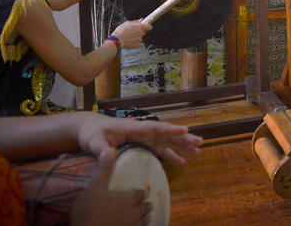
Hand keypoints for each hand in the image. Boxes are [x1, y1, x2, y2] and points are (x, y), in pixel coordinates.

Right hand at [70, 148, 152, 225]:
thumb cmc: (90, 212)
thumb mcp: (94, 187)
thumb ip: (104, 169)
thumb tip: (111, 149)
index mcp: (128, 198)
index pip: (141, 194)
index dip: (142, 193)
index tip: (144, 193)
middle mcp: (134, 213)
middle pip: (145, 207)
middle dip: (146, 205)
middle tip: (147, 204)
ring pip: (144, 221)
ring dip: (145, 217)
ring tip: (145, 217)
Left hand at [76, 113, 201, 165]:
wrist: (90, 130)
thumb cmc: (92, 134)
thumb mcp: (93, 141)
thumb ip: (101, 149)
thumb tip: (109, 155)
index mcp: (134, 128)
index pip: (155, 128)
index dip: (170, 129)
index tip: (185, 129)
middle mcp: (143, 132)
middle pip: (166, 134)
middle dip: (183, 138)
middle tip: (199, 142)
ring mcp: (144, 138)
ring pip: (167, 141)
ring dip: (182, 146)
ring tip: (198, 152)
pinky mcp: (143, 145)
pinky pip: (160, 150)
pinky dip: (171, 155)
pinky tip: (182, 161)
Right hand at [111, 20, 151, 48]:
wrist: (117, 40)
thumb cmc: (120, 31)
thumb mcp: (127, 23)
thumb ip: (135, 22)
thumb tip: (141, 20)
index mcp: (139, 26)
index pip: (149, 26)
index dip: (147, 26)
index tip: (145, 27)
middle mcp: (141, 33)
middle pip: (144, 32)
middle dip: (140, 31)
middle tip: (133, 32)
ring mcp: (140, 39)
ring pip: (141, 37)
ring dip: (138, 37)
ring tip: (130, 37)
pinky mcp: (138, 45)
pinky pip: (141, 44)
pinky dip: (139, 43)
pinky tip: (133, 42)